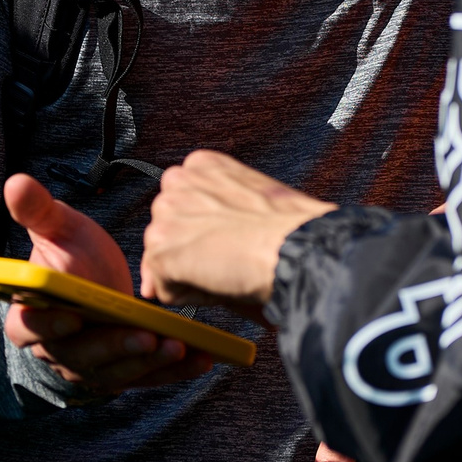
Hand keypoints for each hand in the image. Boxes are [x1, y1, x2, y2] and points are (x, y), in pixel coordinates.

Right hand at [0, 174, 218, 395]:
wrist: (95, 284)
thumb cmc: (70, 255)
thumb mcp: (56, 229)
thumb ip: (37, 211)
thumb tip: (15, 181)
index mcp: (28, 315)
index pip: (29, 327)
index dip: (48, 326)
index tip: (73, 317)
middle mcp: (56, 349)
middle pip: (80, 355)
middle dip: (115, 348)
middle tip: (146, 336)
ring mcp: (90, 367)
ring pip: (116, 372)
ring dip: (147, 363)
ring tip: (178, 346)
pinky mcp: (124, 372)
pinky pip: (147, 377)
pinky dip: (174, 371)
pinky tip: (202, 359)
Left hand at [141, 150, 335, 316]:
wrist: (300, 248)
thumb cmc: (289, 230)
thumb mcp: (249, 201)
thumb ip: (211, 214)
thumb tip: (183, 250)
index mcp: (202, 164)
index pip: (183, 208)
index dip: (207, 235)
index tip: (231, 241)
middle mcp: (178, 181)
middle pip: (168, 233)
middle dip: (192, 253)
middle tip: (231, 259)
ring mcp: (166, 216)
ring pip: (164, 262)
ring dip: (192, 275)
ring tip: (230, 268)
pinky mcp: (161, 252)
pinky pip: (165, 289)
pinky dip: (192, 296)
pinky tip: (222, 281)